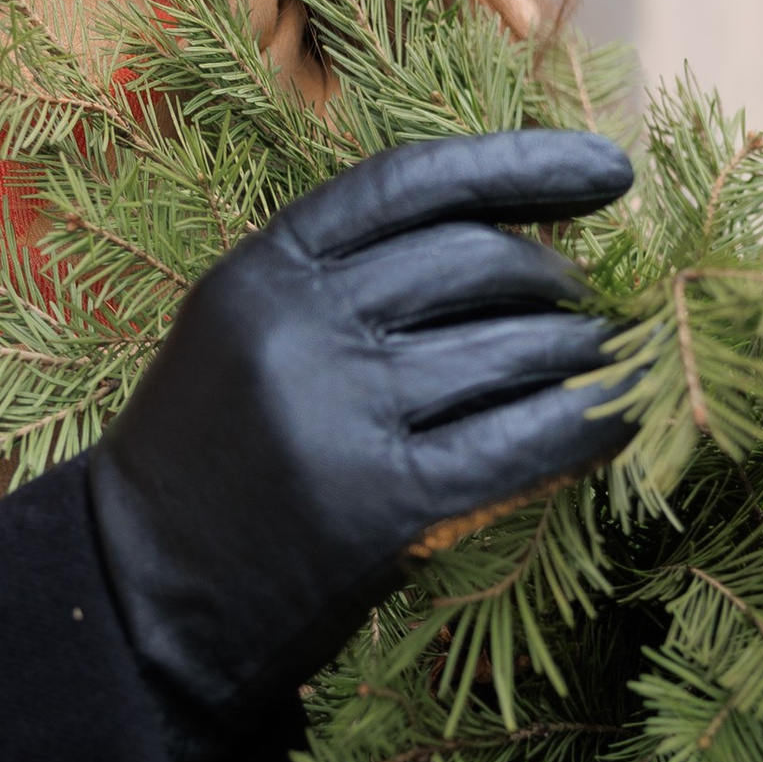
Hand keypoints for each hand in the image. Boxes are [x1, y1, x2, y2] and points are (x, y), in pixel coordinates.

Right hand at [84, 131, 635, 726]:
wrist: (140, 597)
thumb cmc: (212, 461)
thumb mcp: (245, 334)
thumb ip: (345, 281)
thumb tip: (516, 237)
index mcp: (264, 269)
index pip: (415, 182)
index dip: (523, 164)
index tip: (609, 170)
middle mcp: (301, 324)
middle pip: (478, 262)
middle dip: (557, 281)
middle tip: (591, 309)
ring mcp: (341, 411)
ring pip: (515, 347)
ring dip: (586, 353)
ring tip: (612, 364)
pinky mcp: (383, 501)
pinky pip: (523, 442)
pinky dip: (590, 424)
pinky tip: (622, 421)